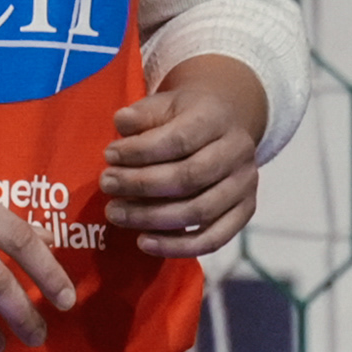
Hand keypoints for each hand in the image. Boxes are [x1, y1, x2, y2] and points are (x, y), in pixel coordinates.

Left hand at [103, 57, 264, 257]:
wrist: (227, 124)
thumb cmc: (187, 117)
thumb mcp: (165, 104)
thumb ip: (143, 114)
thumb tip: (122, 123)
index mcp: (217, 119)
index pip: (179, 140)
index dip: (140, 151)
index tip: (109, 156)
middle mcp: (238, 152)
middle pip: (188, 177)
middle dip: (141, 185)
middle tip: (107, 185)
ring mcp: (245, 185)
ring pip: (199, 212)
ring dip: (151, 218)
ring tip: (116, 214)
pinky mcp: (245, 212)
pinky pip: (213, 239)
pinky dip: (177, 247)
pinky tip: (144, 242)